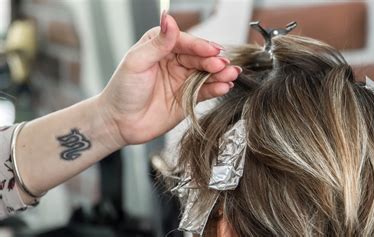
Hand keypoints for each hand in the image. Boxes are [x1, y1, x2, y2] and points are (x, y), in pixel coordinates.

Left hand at [98, 12, 239, 144]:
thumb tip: (169, 18)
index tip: (211, 51)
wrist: (119, 123)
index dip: (199, 46)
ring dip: (220, 73)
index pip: (185, 42)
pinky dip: (216, 89)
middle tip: (223, 64)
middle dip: (213, 61)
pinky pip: (206, 91)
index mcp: (161, 46)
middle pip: (199, 58)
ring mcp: (183, 80)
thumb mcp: (137, 62)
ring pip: (206, 73)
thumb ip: (158, 43)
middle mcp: (174, 61)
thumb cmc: (122, 90)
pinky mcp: (189, 98)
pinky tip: (224, 87)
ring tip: (231, 74)